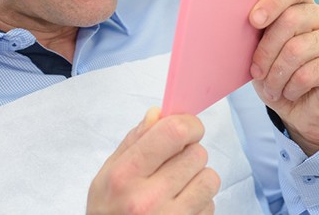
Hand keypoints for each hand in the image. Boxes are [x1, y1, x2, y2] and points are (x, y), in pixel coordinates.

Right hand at [87, 107, 219, 213]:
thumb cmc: (108, 211)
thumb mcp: (107, 174)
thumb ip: (133, 141)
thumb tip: (158, 113)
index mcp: (126, 175)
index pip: (174, 132)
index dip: (188, 124)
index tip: (187, 128)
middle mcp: (148, 199)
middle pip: (197, 153)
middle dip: (189, 153)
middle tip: (173, 164)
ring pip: (210, 178)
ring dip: (198, 178)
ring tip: (178, 186)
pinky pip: (211, 205)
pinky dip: (200, 203)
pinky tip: (180, 207)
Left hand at [249, 0, 318, 155]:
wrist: (302, 111)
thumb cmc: (277, 73)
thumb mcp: (261, 50)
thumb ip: (258, 30)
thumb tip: (246, 18)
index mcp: (303, 3)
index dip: (273, 0)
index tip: (254, 21)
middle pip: (290, 19)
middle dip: (266, 50)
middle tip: (256, 72)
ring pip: (297, 49)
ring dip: (276, 75)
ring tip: (272, 87)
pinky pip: (309, 72)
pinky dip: (292, 87)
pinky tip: (291, 92)